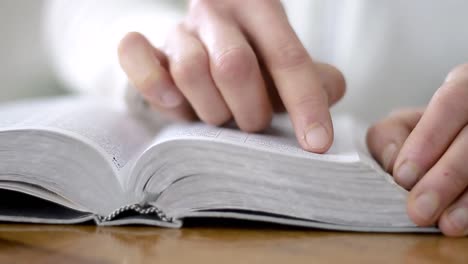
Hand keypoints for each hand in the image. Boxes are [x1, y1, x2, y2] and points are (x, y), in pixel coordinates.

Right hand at [117, 0, 344, 152]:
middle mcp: (217, 12)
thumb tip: (332, 89)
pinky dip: (155, 84)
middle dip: (248, 111)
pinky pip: (135, 55)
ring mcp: (178, 28)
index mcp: (259, 9)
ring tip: (218, 115)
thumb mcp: (283, 69)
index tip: (316, 144)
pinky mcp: (144, 45)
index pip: (288, 57)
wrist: (198, 49)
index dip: (305, 103)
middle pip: (234, 65)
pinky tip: (174, 101)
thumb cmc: (249, 64)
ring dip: (210, 109)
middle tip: (251, 124)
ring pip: (190, 70)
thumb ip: (312, 78)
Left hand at [367, 64, 467, 236]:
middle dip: (446, 177)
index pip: (452, 102)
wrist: (460, 140)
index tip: (404, 175)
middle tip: (419, 210)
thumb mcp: (404, 126)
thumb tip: (395, 164)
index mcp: (466, 86)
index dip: (429, 139)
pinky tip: (462, 223)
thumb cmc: (429, 134)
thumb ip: (390, 136)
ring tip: (446, 223)